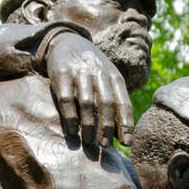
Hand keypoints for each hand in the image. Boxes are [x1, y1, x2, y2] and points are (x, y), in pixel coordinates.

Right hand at [44, 31, 133, 148]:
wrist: (68, 42)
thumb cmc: (91, 70)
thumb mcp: (107, 80)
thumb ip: (115, 103)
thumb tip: (123, 137)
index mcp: (114, 76)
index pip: (123, 102)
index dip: (126, 124)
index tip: (126, 143)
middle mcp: (99, 73)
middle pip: (106, 104)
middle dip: (107, 127)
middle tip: (105, 146)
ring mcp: (80, 72)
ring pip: (87, 103)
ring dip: (89, 125)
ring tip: (89, 142)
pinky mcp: (62, 74)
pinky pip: (66, 99)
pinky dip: (70, 117)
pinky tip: (72, 131)